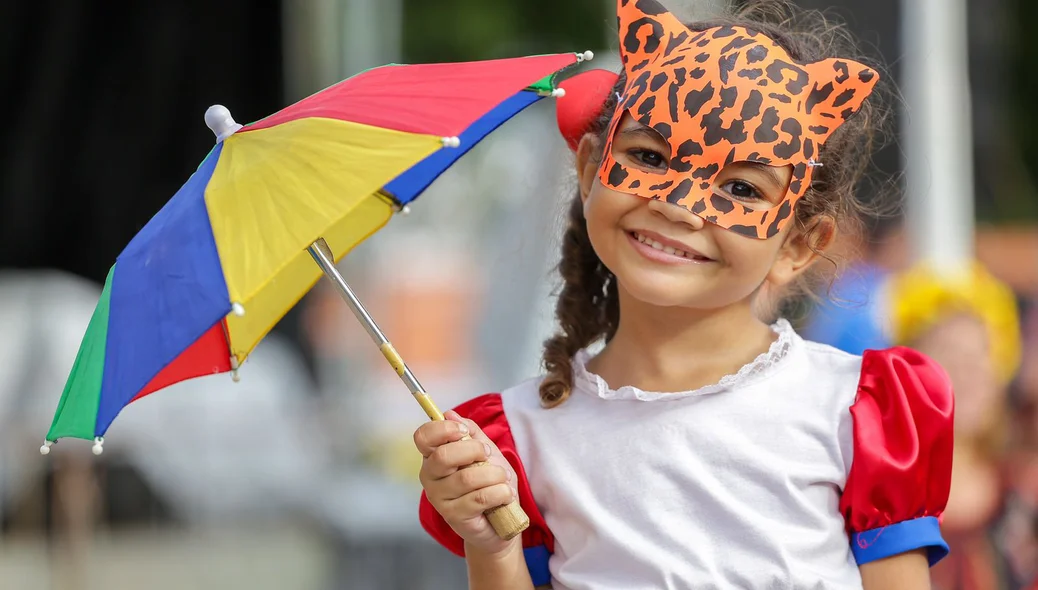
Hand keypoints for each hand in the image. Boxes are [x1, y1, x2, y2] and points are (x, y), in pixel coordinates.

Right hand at [415, 410, 520, 555]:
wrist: (500, 522)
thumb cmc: (490, 483)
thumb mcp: (485, 451)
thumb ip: (471, 432)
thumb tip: (450, 414)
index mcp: (433, 456)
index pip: (423, 437)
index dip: (444, 430)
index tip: (464, 433)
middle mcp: (429, 476)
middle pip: (443, 456)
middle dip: (475, 450)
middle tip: (489, 455)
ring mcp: (439, 498)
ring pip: (467, 478)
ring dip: (494, 475)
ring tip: (503, 480)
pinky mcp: (454, 516)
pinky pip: (480, 498)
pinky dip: (500, 493)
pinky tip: (504, 495)